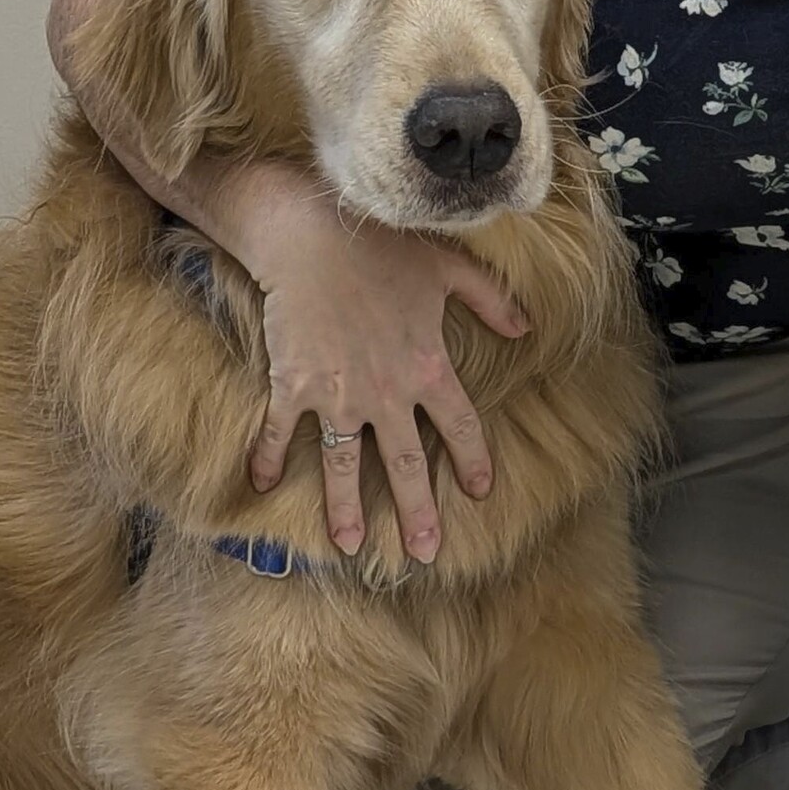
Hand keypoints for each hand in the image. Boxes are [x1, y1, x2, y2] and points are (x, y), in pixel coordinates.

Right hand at [236, 174, 527, 559]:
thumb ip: (492, 301)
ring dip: (345, 508)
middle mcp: (387, 392)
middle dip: (417, 514)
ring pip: (346, 465)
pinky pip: (282, 432)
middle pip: (407, 465)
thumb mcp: (451, 268)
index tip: (479, 492)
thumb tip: (527, 328)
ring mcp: (339, 395)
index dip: (473, 462)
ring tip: (349, 546)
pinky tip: (261, 486)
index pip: (462, 427)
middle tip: (424, 554)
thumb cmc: (385, 246)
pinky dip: (270, 459)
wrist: (313, 235)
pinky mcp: (295, 385)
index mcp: (429, 367)